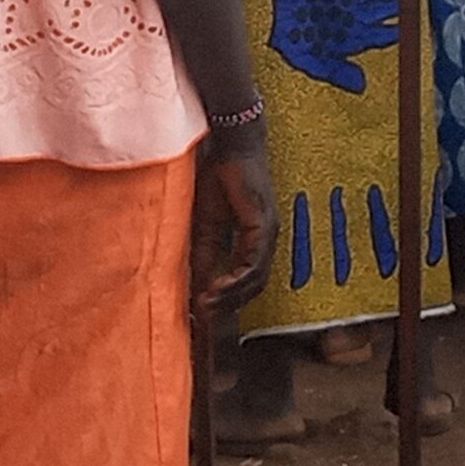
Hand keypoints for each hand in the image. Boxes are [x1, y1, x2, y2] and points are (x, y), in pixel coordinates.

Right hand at [192, 119, 275, 314]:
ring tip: (207, 307)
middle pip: (253, 286)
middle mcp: (266, 241)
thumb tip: (197, 282)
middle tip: (204, 319)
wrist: (228, 146)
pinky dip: (236, 278)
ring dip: (231, 296)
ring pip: (255, 279)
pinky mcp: (263, 226)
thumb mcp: (205, 223)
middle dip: (228, 305)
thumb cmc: (217, 178)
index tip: (204, 316)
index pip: (245, 280)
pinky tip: (217, 288)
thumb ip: (205, 252)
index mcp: (253, 241)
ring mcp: (268, 234)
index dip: (226, 299)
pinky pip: (253, 261)